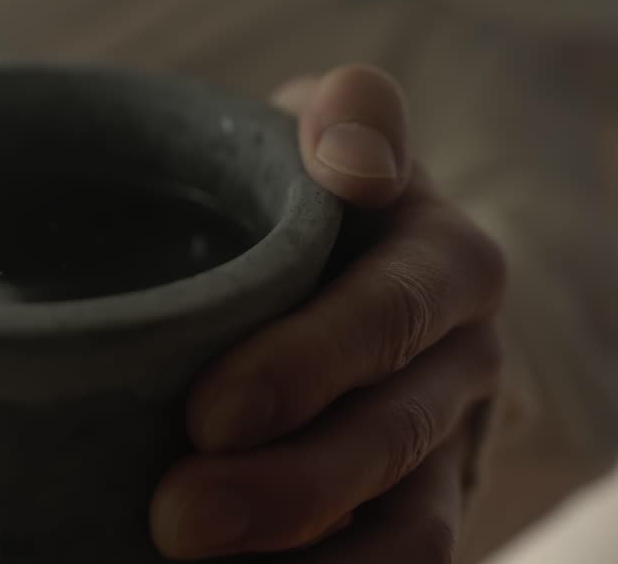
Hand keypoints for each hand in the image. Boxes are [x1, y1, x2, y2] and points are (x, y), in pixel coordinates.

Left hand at [150, 66, 506, 561]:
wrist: (329, 261)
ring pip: (411, 524)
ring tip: (188, 556)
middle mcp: (463, 352)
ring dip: (305, 551)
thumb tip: (353, 160)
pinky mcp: (425, 507)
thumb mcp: (313, 136)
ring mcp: (451, 439)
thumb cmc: (299, 193)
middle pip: (393, 430)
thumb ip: (342, 118)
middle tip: (175, 513)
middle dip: (288, 481)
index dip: (313, 361)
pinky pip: (400, 563)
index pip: (394, 307)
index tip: (210, 412)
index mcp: (440, 256)